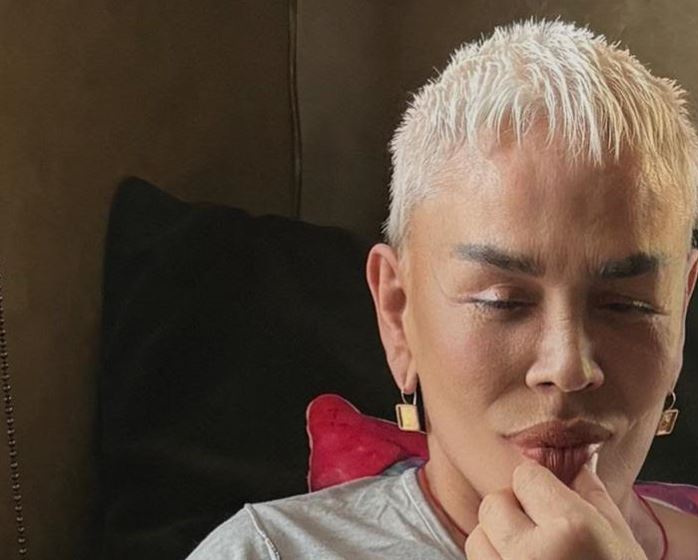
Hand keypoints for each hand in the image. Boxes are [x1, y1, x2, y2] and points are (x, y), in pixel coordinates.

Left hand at [464, 459, 648, 559]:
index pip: (523, 476)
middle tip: (539, 530)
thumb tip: (580, 462)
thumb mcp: (620, 542)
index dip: (537, 487)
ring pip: (477, 536)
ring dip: (497, 541)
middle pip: (493, 503)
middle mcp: (533, 553)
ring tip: (529, 556)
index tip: (549, 502)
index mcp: (570, 529)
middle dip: (512, 511)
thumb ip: (594, 497)